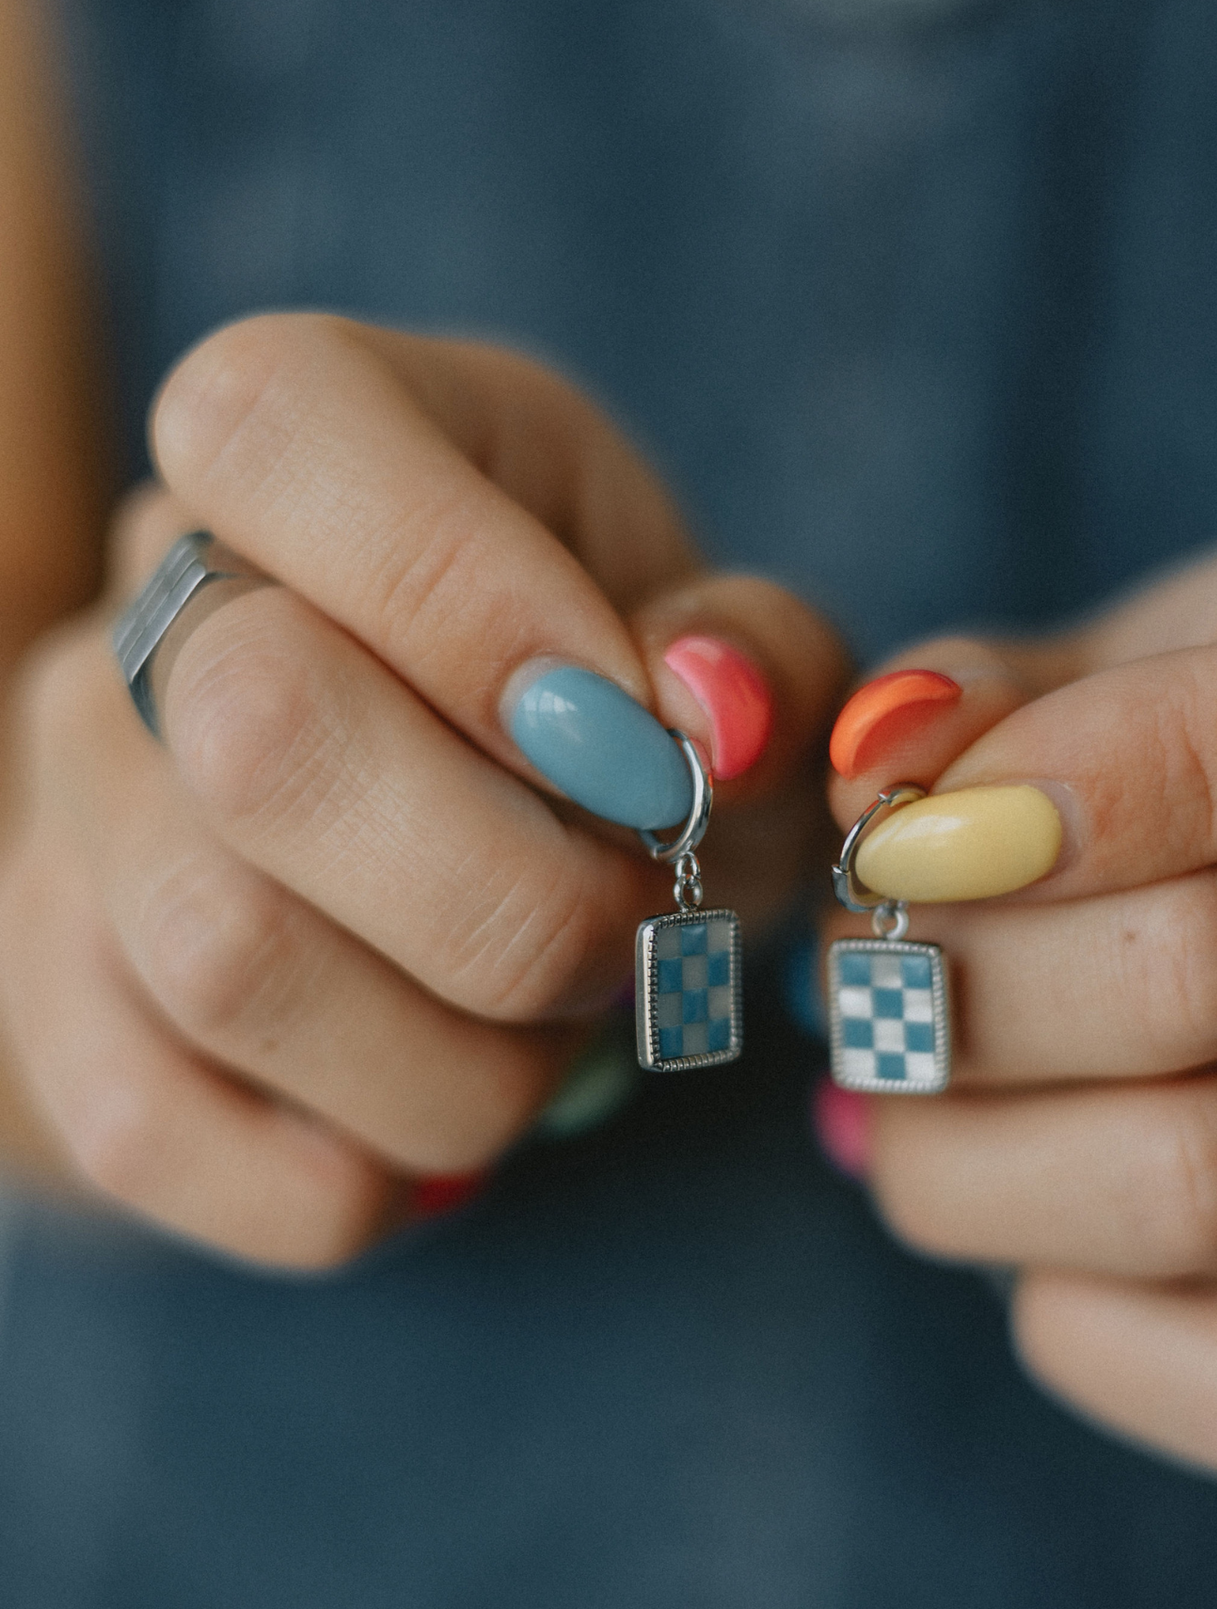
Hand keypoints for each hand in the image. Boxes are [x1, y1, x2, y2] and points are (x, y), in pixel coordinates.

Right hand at [0, 315, 843, 1268]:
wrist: (463, 841)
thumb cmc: (612, 721)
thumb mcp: (720, 647)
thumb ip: (754, 653)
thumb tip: (711, 710)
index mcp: (304, 440)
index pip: (283, 431)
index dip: (477, 603)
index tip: (641, 751)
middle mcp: (143, 609)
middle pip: (262, 737)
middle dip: (520, 897)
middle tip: (627, 933)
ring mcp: (73, 810)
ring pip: (224, 963)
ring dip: (464, 1063)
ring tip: (546, 1039)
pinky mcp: (48, 997)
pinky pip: (151, 1133)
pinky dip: (354, 1177)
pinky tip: (438, 1127)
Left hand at [825, 521, 1216, 1475]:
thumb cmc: (1205, 754)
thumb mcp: (1128, 656)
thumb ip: (1001, 693)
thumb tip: (876, 770)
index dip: (1112, 770)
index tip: (909, 827)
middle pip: (1198, 974)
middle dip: (943, 977)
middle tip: (857, 960)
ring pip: (1193, 1186)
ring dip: (956, 1153)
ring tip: (903, 1089)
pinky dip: (1068, 1314)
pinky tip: (1032, 1223)